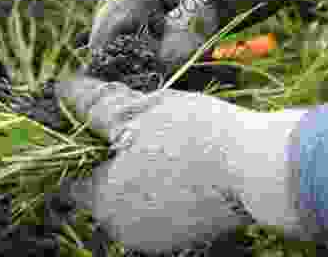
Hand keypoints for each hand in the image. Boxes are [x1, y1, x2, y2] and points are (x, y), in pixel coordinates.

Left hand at [55, 76, 306, 253]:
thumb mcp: (139, 111)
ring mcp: (156, 237)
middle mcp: (123, 228)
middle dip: (111, 155)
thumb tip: (64, 90)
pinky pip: (159, 206)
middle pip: (102, 186)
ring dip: (138, 169)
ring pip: (132, 196)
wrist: (262, 168)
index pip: (70, 174)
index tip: (96, 120)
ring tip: (162, 138)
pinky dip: (162, 184)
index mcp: (104, 200)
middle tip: (135, 123)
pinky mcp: (186, 235)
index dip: (78, 143)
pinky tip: (181, 160)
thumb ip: (96, 105)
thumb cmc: (195, 136)